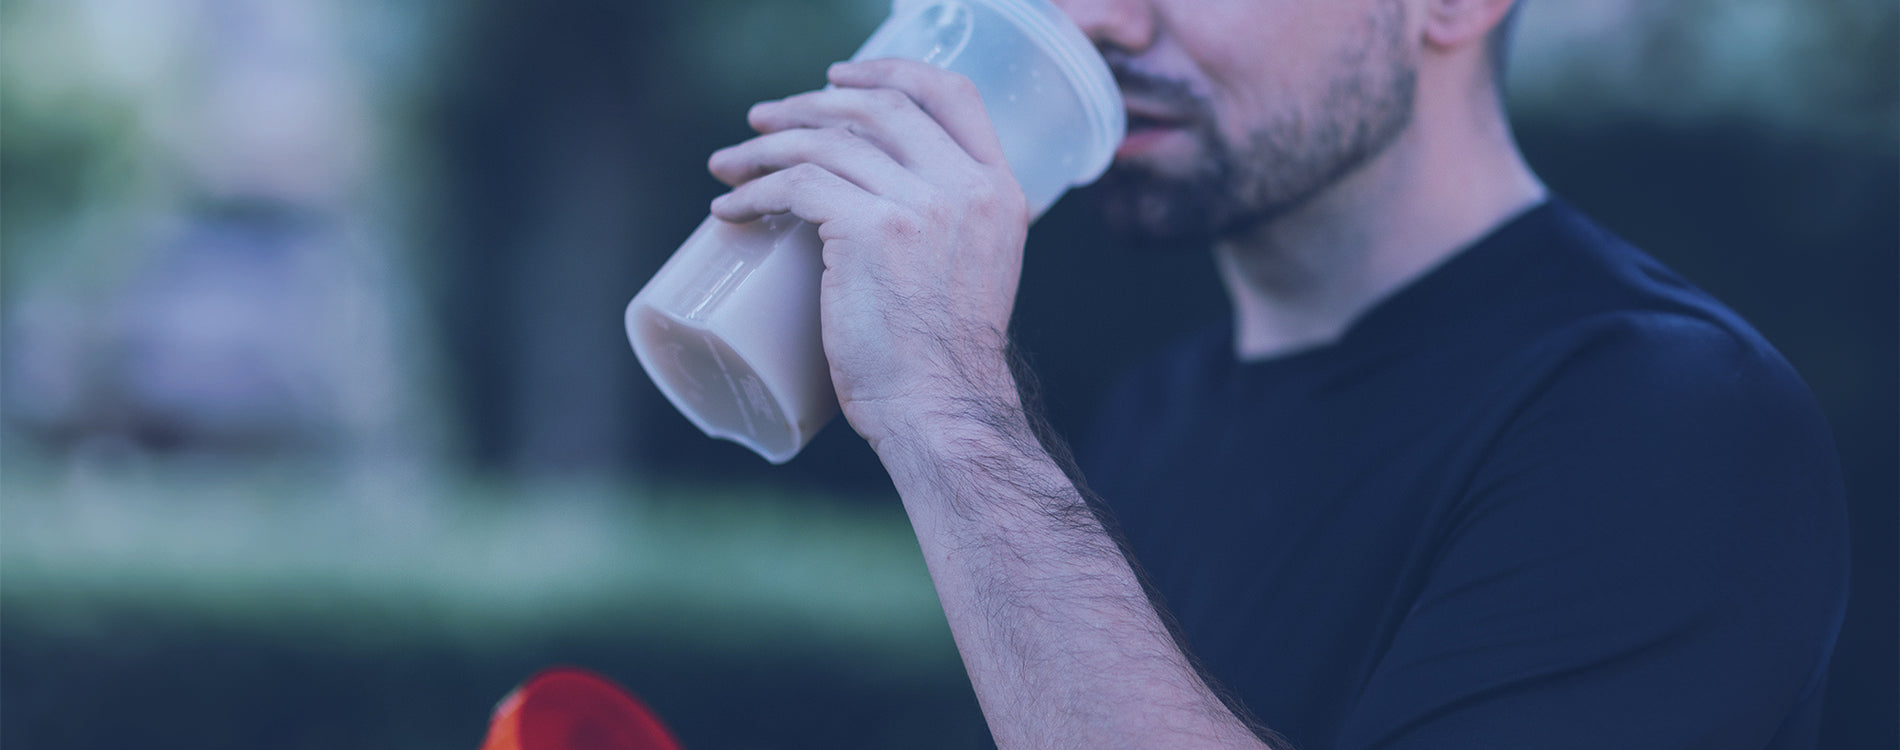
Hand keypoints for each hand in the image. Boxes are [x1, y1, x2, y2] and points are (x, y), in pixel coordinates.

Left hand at [707, 59, 1030, 449]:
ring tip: (728, 165)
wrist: (940, 409)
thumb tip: (878, 201)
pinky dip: (754, 192)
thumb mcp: (970, 271)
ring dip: (764, 147)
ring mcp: (921, 204)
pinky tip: (729, 209)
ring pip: (827, 142)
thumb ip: (947, 227)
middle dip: (809, 104)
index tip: (839, 77)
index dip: (891, 71)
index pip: (953, 93)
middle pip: (878, 107)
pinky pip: (797, 185)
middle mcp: (966, 187)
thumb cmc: (939, 361)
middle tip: (762, 122)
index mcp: (999, 191)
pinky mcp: (871, 229)